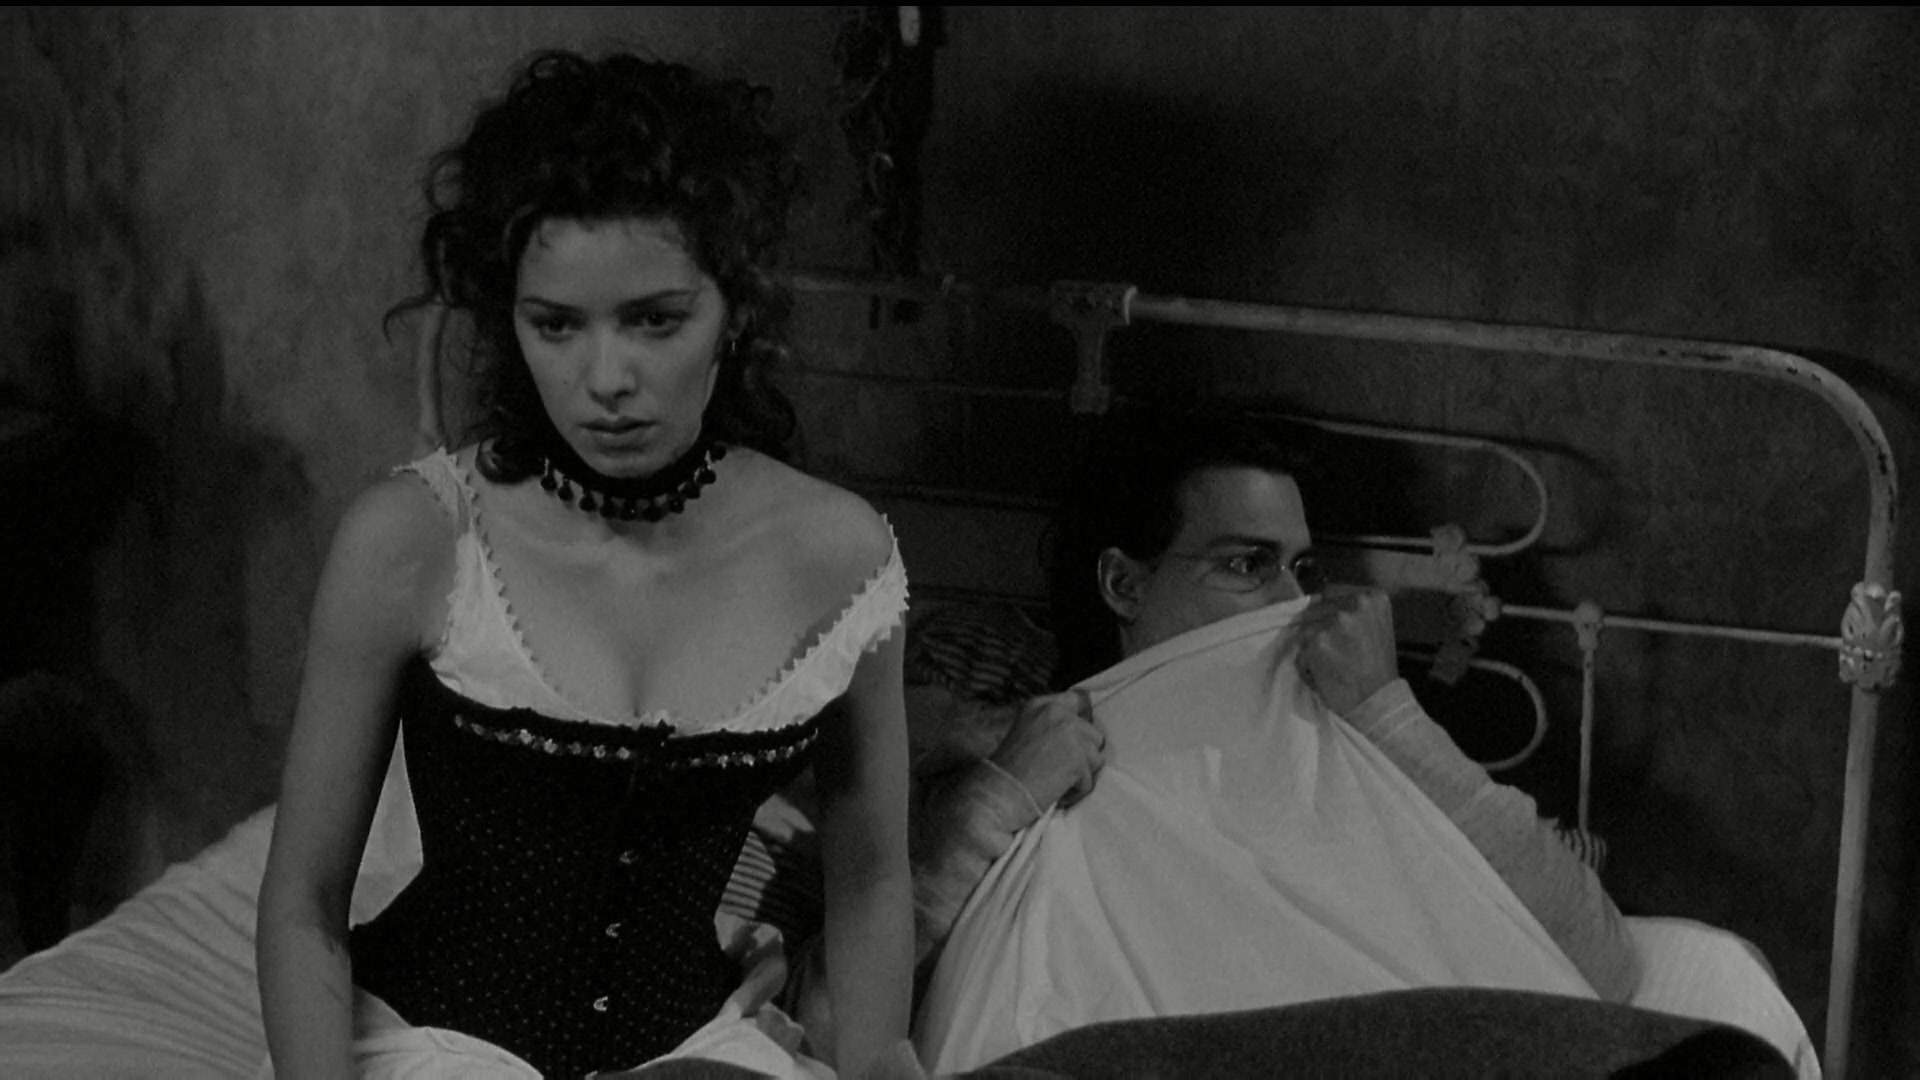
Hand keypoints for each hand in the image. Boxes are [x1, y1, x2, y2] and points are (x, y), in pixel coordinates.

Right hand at [987, 689, 1105, 811]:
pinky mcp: (1078, 759)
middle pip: (1093, 734)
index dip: (1083, 722)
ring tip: (1056, 783)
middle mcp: (1057, 713)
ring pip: (1096, 758)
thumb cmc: (1008, 771)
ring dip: (1081, 775)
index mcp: (1041, 705)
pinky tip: (1056, 793)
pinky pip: (1089, 780)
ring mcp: (1070, 734)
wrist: (1000, 793)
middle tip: (1060, 770)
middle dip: (1083, 755)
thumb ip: (1052, 726)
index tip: (1078, 741)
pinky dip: (1076, 792)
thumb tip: (1081, 732)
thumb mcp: (1026, 733)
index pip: (1078, 700)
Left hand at [1297, 585, 1399, 716]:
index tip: (1337, 634)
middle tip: (1337, 654)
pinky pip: (1300, 653)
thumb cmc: (1376, 670)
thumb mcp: (1374, 628)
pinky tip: (1326, 677)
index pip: (1330, 592)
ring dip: (1312, 650)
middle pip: (1314, 609)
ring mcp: (1336, 621)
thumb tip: (1316, 602)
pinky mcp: (1318, 641)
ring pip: (1305, 631)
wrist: (1378, 703)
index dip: (1326, 614)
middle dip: (1318, 631)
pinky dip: (1307, 667)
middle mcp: (1356, 603)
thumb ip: (1352, 613)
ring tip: (1333, 667)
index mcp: (1373, 597)